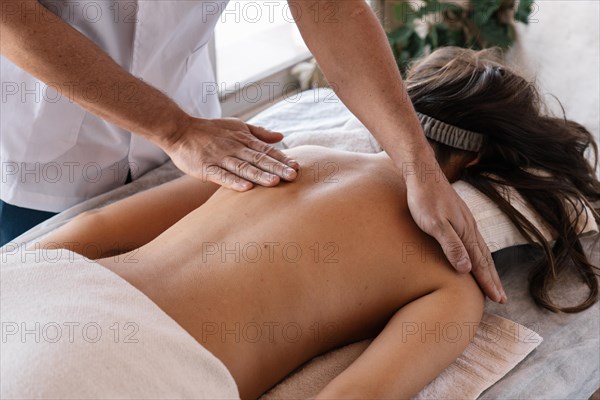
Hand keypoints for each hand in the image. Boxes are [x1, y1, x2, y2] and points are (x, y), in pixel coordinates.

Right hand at [161, 116, 299, 190]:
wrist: (179, 130)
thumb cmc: (210, 130)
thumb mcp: (237, 126)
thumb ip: (259, 133)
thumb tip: (281, 136)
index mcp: (243, 139)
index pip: (266, 150)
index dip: (282, 158)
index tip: (297, 166)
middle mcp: (234, 148)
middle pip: (259, 159)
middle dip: (277, 168)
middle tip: (293, 176)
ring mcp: (220, 158)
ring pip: (243, 167)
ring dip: (259, 175)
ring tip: (275, 182)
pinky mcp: (206, 168)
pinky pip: (221, 176)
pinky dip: (233, 181)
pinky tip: (246, 188)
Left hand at [405, 171, 506, 302]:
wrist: (423, 173)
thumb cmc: (424, 200)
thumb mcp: (434, 225)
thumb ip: (450, 245)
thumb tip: (466, 269)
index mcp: (466, 232)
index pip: (480, 263)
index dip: (488, 282)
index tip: (499, 300)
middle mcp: (470, 228)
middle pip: (485, 258)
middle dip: (493, 280)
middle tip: (502, 299)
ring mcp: (466, 221)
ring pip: (481, 249)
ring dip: (488, 268)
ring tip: (492, 282)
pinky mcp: (459, 216)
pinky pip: (474, 241)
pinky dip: (479, 254)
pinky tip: (476, 255)